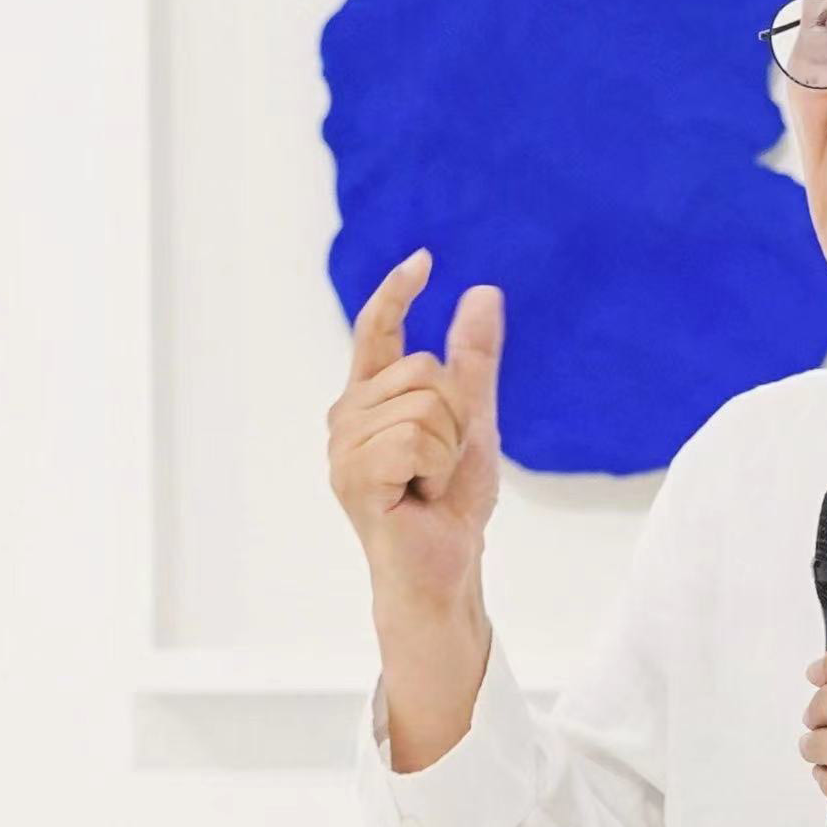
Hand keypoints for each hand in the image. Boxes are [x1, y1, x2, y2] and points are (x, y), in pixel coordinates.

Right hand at [326, 248, 505, 623]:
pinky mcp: (353, 475)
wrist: (445, 566)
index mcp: (371, 398)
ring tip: (428, 483)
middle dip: (455, 417)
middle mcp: (348, 415)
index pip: (377, 330)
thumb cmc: (450, 501)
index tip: (424, 260)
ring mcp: (344, 446)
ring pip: (423, 405)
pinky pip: (414, 439)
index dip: (396, 293)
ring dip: (447, 448)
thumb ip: (473, 360)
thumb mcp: (472, 419)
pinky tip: (419, 496)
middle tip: (440, 464)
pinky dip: (435, 469)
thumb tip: (482, 291)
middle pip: (424, 370)